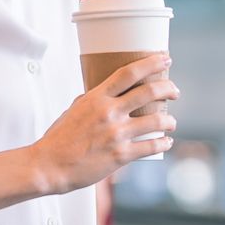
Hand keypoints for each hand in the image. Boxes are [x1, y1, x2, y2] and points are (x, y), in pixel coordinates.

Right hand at [29, 52, 178, 194]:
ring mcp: (116, 134)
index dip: (151, 63)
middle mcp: (109, 113)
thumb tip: (107, 95)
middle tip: (175, 91)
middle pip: (149, 92)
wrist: (49, 165)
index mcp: (96, 98)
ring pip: (156, 121)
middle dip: (168, 88)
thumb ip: (93, 100)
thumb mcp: (74, 110)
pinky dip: (163, 143)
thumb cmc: (59, 138)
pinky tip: (166, 142)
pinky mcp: (121, 155)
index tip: (165, 58)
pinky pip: (151, 147)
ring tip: (171, 123)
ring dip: (169, 121)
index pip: (129, 73)